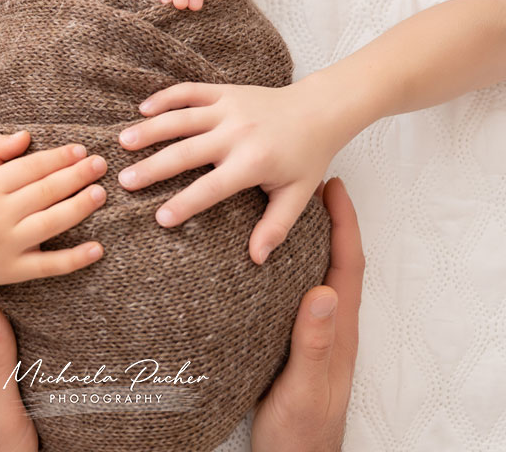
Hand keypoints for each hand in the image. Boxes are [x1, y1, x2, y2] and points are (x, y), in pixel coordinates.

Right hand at [0, 131, 106, 287]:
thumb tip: (26, 136)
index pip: (30, 168)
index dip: (58, 157)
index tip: (80, 149)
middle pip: (45, 192)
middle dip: (76, 176)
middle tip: (100, 164)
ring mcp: (7, 245)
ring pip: (50, 224)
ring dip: (79, 207)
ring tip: (100, 193)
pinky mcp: (13, 271)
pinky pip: (48, 266)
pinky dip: (74, 259)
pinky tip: (97, 249)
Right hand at [117, 80, 337, 263]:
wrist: (319, 110)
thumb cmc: (307, 157)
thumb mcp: (297, 196)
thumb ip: (275, 226)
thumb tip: (256, 259)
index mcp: (254, 163)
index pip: (212, 188)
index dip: (185, 204)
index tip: (159, 219)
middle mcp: (237, 134)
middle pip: (186, 152)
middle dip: (153, 168)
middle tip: (123, 181)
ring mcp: (229, 109)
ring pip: (181, 119)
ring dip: (150, 130)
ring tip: (122, 143)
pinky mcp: (224, 92)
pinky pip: (190, 91)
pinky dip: (165, 97)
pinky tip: (143, 109)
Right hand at [251, 177, 363, 451]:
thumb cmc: (302, 429)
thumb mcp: (304, 388)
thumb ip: (312, 344)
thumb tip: (322, 293)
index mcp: (337, 328)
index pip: (346, 264)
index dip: (343, 223)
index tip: (333, 186)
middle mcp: (327, 323)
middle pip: (332, 259)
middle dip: (326, 219)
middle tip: (305, 183)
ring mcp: (311, 332)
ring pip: (312, 272)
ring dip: (305, 237)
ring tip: (280, 206)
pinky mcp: (291, 340)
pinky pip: (292, 290)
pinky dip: (284, 263)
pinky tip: (262, 256)